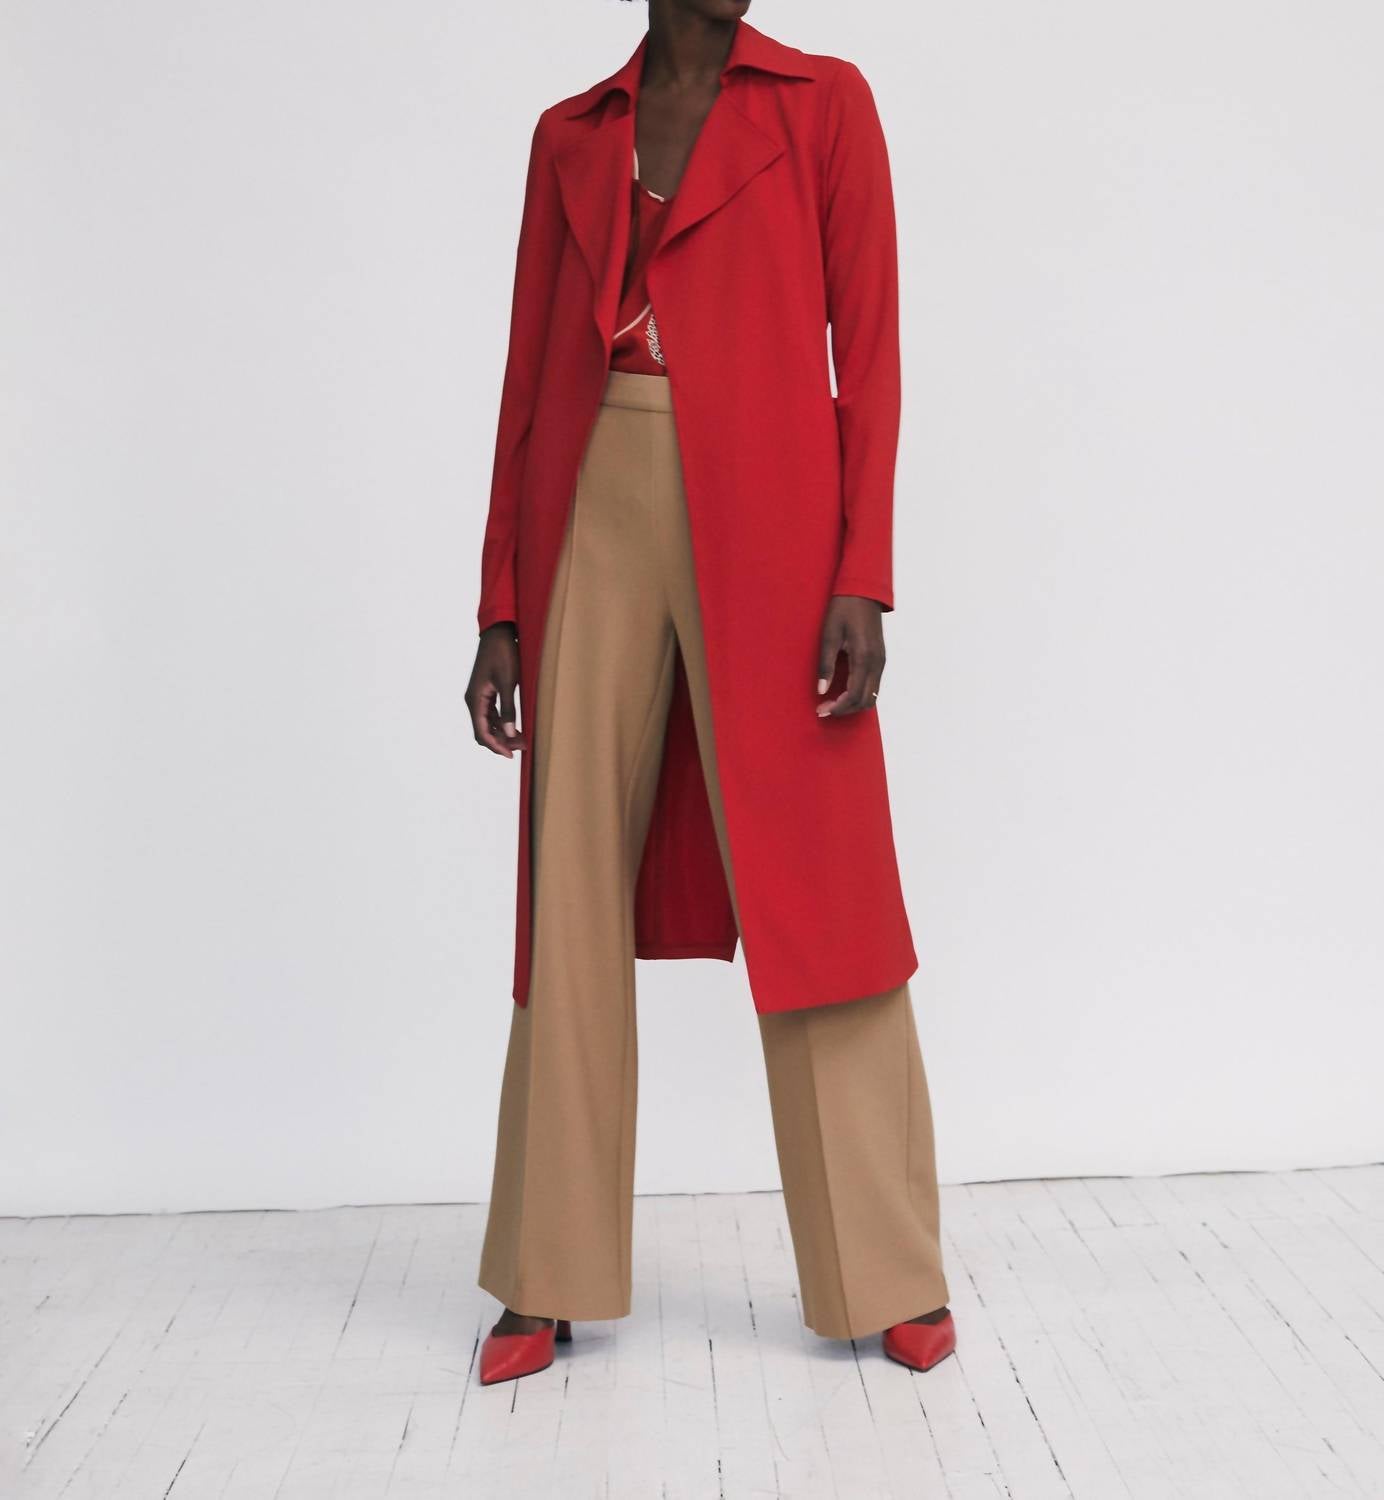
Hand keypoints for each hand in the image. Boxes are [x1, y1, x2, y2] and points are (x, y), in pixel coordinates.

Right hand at [466, 623, 525, 756]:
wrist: (498, 633)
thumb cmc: (503, 654)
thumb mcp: (508, 682)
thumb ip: (508, 709)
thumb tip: (508, 733)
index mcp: (475, 699)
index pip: (481, 732)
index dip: (495, 746)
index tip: (510, 754)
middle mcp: (473, 700)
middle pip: (483, 731)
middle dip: (500, 742)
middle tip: (521, 748)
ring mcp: (479, 697)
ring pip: (488, 724)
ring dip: (502, 733)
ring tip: (522, 740)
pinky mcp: (486, 692)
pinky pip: (491, 714)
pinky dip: (502, 723)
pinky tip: (515, 727)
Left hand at [815, 595, 884, 716]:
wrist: (863, 591)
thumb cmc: (843, 609)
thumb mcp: (829, 635)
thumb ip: (826, 665)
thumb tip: (821, 690)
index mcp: (864, 657)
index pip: (854, 695)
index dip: (838, 707)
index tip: (822, 710)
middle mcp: (877, 663)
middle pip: (865, 701)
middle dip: (845, 709)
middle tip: (824, 709)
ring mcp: (881, 661)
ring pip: (872, 696)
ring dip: (853, 704)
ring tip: (832, 702)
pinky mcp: (881, 658)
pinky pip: (874, 685)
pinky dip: (860, 694)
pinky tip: (843, 691)